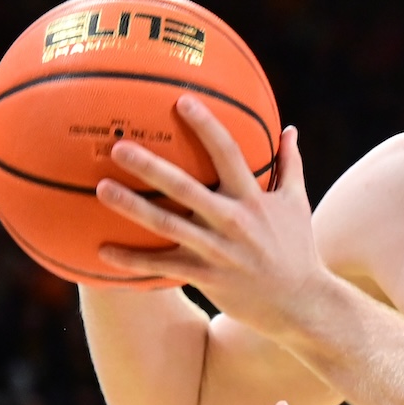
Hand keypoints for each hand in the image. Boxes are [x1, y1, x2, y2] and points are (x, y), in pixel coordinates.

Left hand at [95, 94, 337, 338]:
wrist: (301, 303)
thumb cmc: (298, 248)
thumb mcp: (298, 204)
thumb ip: (290, 165)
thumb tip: (289, 130)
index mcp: (254, 199)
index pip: (229, 154)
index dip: (206, 127)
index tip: (182, 101)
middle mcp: (234, 222)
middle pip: (187, 189)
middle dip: (152, 167)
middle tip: (119, 147)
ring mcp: (218, 251)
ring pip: (168, 226)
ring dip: (132, 207)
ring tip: (101, 189)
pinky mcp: (207, 277)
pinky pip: (163, 267)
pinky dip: (133, 260)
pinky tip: (103, 250)